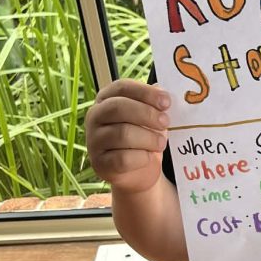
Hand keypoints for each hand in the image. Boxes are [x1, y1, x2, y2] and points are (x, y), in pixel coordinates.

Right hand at [85, 79, 169, 194]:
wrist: (139, 173)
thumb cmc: (144, 139)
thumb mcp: (151, 118)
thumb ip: (154, 104)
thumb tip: (162, 90)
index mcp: (106, 99)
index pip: (121, 87)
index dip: (145, 93)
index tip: (166, 102)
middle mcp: (95, 117)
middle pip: (118, 107)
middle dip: (147, 114)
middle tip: (166, 122)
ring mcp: (94, 141)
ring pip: (122, 134)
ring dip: (148, 138)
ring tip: (161, 143)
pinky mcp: (100, 164)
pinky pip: (123, 158)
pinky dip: (141, 157)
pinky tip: (148, 157)